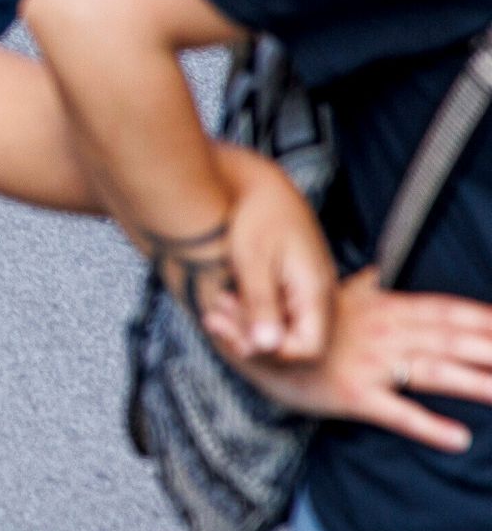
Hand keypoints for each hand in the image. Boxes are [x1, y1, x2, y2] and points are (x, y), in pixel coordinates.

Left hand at [198, 140, 335, 364]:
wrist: (255, 177)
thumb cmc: (256, 211)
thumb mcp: (252, 260)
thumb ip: (261, 305)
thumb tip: (267, 348)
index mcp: (315, 289)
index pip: (308, 347)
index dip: (274, 353)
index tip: (237, 338)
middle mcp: (315, 292)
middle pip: (295, 341)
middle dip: (254, 339)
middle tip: (216, 320)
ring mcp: (304, 286)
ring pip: (282, 327)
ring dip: (247, 324)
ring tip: (215, 307)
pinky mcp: (288, 280)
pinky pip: (275, 309)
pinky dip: (249, 310)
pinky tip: (223, 298)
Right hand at [233, 271, 491, 449]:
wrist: (247, 337)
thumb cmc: (294, 323)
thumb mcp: (329, 298)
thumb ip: (365, 288)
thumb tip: (382, 274)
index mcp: (383, 309)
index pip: (446, 310)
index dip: (484, 316)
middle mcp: (382, 333)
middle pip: (452, 339)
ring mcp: (369, 364)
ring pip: (434, 373)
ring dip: (478, 384)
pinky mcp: (352, 396)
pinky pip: (396, 413)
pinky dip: (429, 427)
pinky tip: (459, 439)